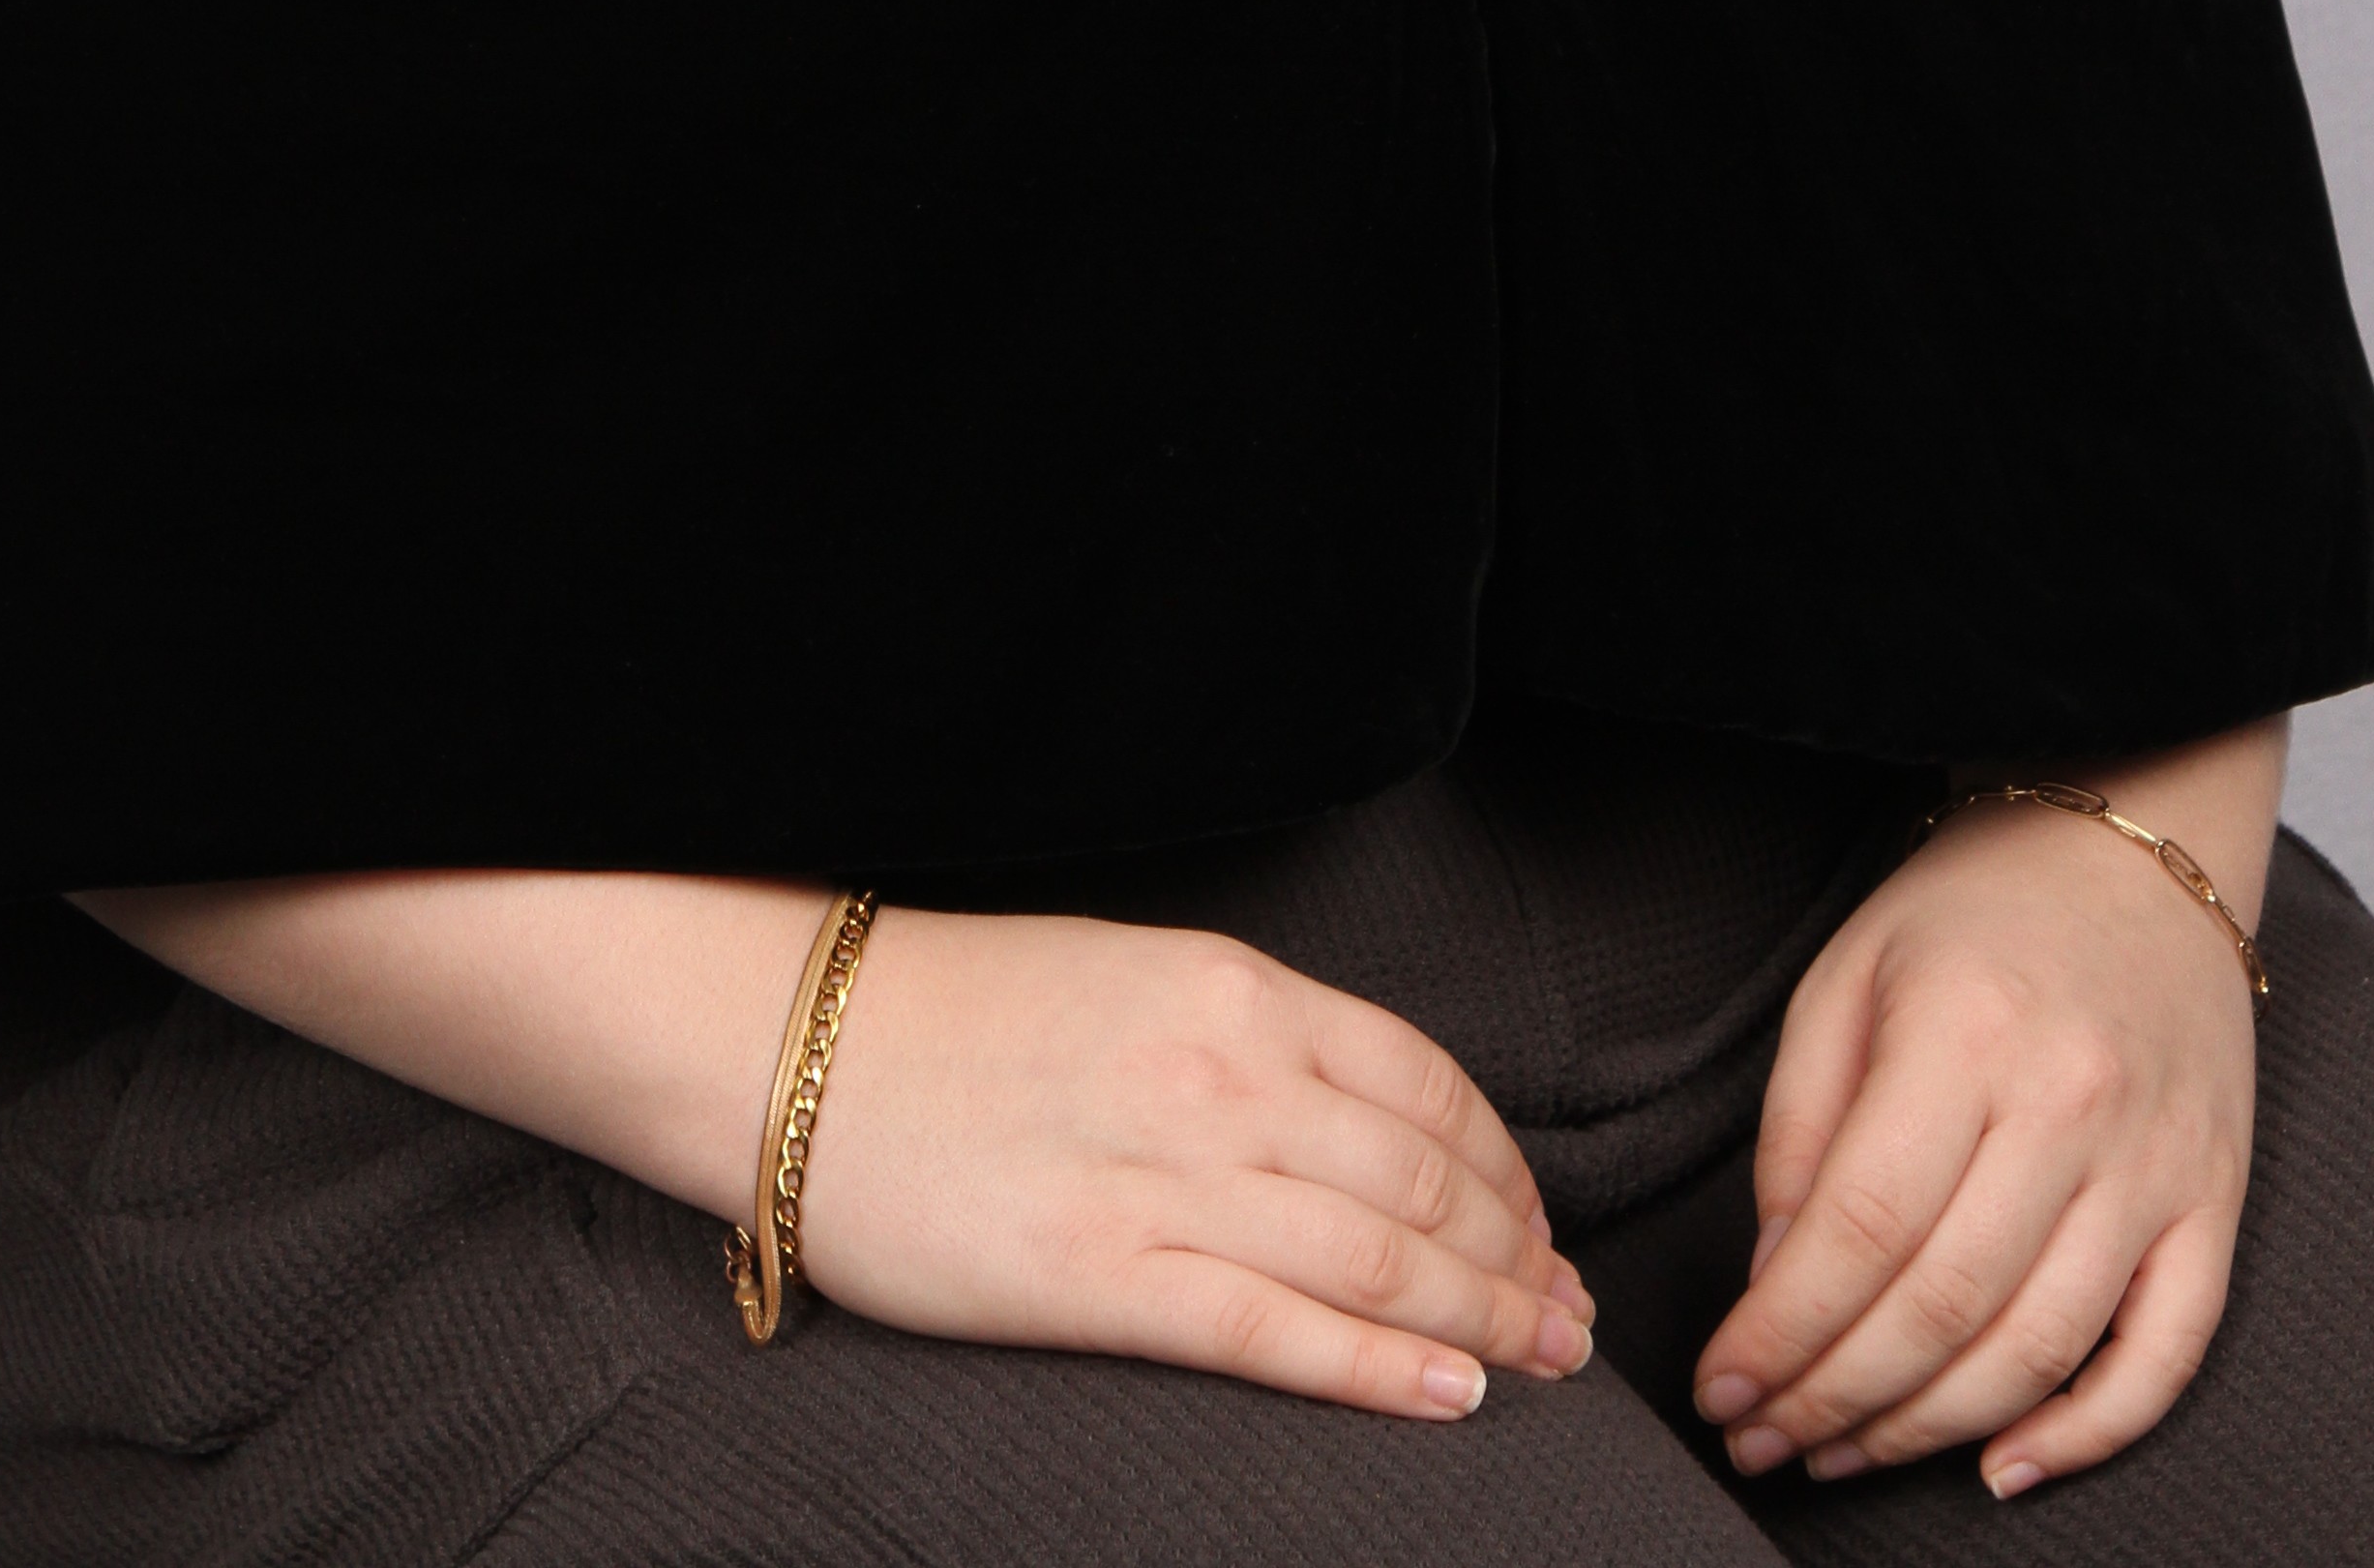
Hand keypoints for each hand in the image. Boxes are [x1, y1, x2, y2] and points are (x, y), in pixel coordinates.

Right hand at [791, 905, 1596, 1419]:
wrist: (799, 1044)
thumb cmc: (962, 1012)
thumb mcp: (1132, 977)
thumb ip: (1248, 1036)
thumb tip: (1367, 1117)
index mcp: (1229, 989)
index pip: (1423, 1082)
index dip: (1505, 1165)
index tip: (1541, 1225)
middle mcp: (1217, 1076)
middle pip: (1420, 1179)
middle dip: (1518, 1257)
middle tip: (1575, 1320)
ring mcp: (1160, 1179)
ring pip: (1371, 1257)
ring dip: (1480, 1317)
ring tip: (1543, 1363)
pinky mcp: (1096, 1278)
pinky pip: (1269, 1330)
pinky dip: (1373, 1368)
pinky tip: (1449, 1395)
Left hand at [1690, 742, 2276, 1500]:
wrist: (2133, 850)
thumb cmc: (1972, 911)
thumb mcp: (1848, 977)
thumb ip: (1800, 1125)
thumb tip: (1775, 1276)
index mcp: (1965, 1033)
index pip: (1862, 1227)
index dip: (1782, 1331)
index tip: (1724, 1389)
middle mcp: (2072, 1104)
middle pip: (1943, 1304)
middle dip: (1836, 1396)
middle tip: (1766, 1441)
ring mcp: (2157, 1163)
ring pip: (2040, 1347)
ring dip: (1932, 1429)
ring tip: (1848, 1452)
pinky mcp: (2215, 1203)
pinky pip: (2165, 1353)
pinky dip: (2089, 1433)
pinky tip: (2006, 1466)